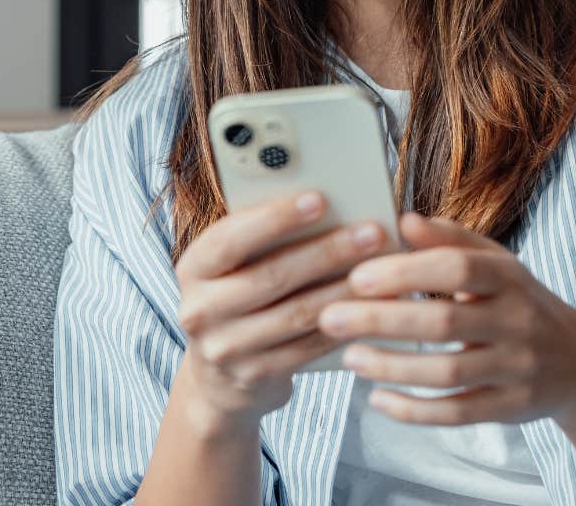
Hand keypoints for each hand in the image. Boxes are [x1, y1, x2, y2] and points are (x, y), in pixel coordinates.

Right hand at [174, 191, 390, 429]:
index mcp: (193, 268)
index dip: (276, 218)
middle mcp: (200, 310)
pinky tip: (370, 307)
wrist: (216, 377)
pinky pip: (308, 347)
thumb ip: (261, 237)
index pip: (231, 238)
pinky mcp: (254, 376)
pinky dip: (343, 324)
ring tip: (382, 268)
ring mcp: (225, 349)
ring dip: (344, 289)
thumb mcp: (231, 265)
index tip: (319, 198)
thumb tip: (323, 201)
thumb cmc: (236, 295)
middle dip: (327, 251)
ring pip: (296, 313)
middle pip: (272, 276)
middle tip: (371, 232)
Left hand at [317, 212, 575, 426]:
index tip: (357, 276)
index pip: (455, 268)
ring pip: (448, 373)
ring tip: (349, 357)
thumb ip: (449, 239)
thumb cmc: (518, 299)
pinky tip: (379, 400)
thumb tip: (403, 218)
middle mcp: (516, 320)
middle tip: (331, 318)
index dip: (406, 272)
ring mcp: (516, 368)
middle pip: (445, 323)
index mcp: (507, 276)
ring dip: (393, 367)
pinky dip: (416, 410)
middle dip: (383, 321)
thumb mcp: (494, 262)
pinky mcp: (510, 408)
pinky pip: (458, 413)